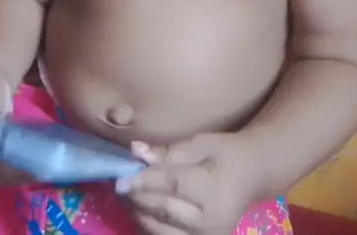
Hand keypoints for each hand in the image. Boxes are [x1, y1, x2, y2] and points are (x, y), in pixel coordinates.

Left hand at [119, 133, 261, 234]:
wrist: (252, 175)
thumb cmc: (226, 154)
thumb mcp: (201, 143)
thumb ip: (170, 151)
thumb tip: (136, 152)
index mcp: (214, 191)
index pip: (172, 186)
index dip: (144, 181)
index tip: (120, 178)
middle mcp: (211, 221)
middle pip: (164, 210)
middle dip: (138, 197)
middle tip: (118, 185)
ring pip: (162, 231)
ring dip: (140, 213)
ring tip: (127, 196)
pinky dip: (151, 225)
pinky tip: (142, 209)